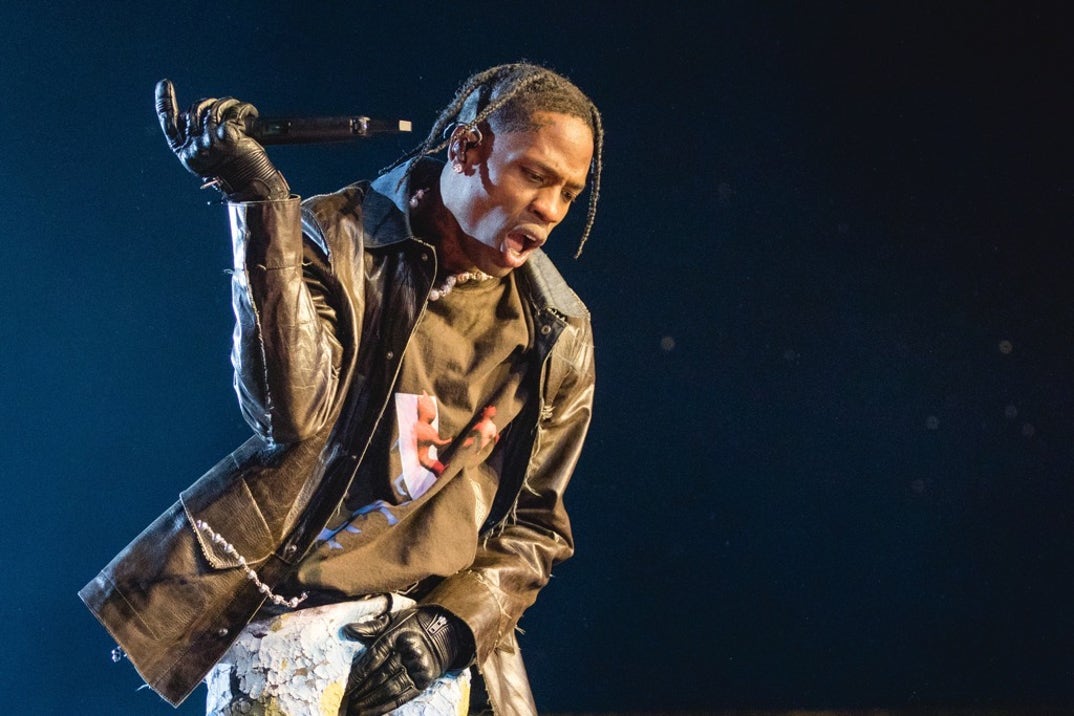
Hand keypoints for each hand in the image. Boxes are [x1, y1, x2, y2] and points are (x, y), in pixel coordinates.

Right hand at [154, 79, 289, 200]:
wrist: (254, 188)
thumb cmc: (235, 172)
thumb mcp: (209, 157)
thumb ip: (198, 138)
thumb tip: (191, 115)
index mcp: (186, 154)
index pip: (169, 124)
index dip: (165, 102)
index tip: (165, 83)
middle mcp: (194, 148)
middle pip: (193, 112)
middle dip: (208, 104)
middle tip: (224, 106)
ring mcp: (210, 142)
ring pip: (212, 109)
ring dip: (227, 104)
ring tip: (238, 109)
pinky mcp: (227, 137)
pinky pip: (232, 111)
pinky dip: (242, 108)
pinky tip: (250, 112)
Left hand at [342, 605, 474, 715]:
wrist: (446, 631)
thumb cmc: (413, 624)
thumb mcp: (394, 619)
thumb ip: (371, 626)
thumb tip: (348, 630)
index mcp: (400, 635)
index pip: (375, 656)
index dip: (360, 673)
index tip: (347, 685)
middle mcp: (410, 653)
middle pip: (381, 676)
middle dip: (362, 691)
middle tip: (346, 702)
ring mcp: (419, 668)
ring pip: (390, 689)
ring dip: (371, 702)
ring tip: (356, 710)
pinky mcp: (424, 681)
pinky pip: (402, 697)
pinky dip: (386, 706)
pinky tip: (372, 712)